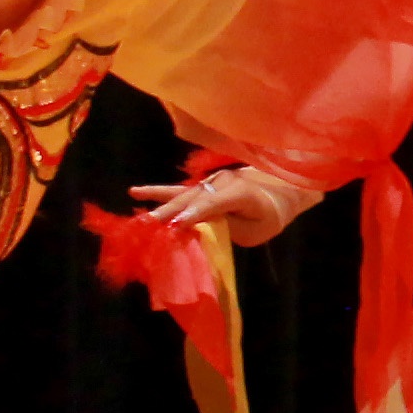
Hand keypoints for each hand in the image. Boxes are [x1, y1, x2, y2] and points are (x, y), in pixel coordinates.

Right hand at [132, 160, 321, 246]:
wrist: (277, 189)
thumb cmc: (268, 215)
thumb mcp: (256, 230)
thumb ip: (229, 229)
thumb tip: (199, 231)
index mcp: (241, 192)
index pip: (215, 204)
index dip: (196, 214)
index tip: (178, 224)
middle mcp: (222, 182)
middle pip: (193, 199)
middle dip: (171, 213)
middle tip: (150, 225)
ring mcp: (210, 182)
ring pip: (182, 195)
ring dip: (161, 207)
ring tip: (142, 217)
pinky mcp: (201, 186)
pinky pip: (178, 190)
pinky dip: (158, 193)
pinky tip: (135, 192)